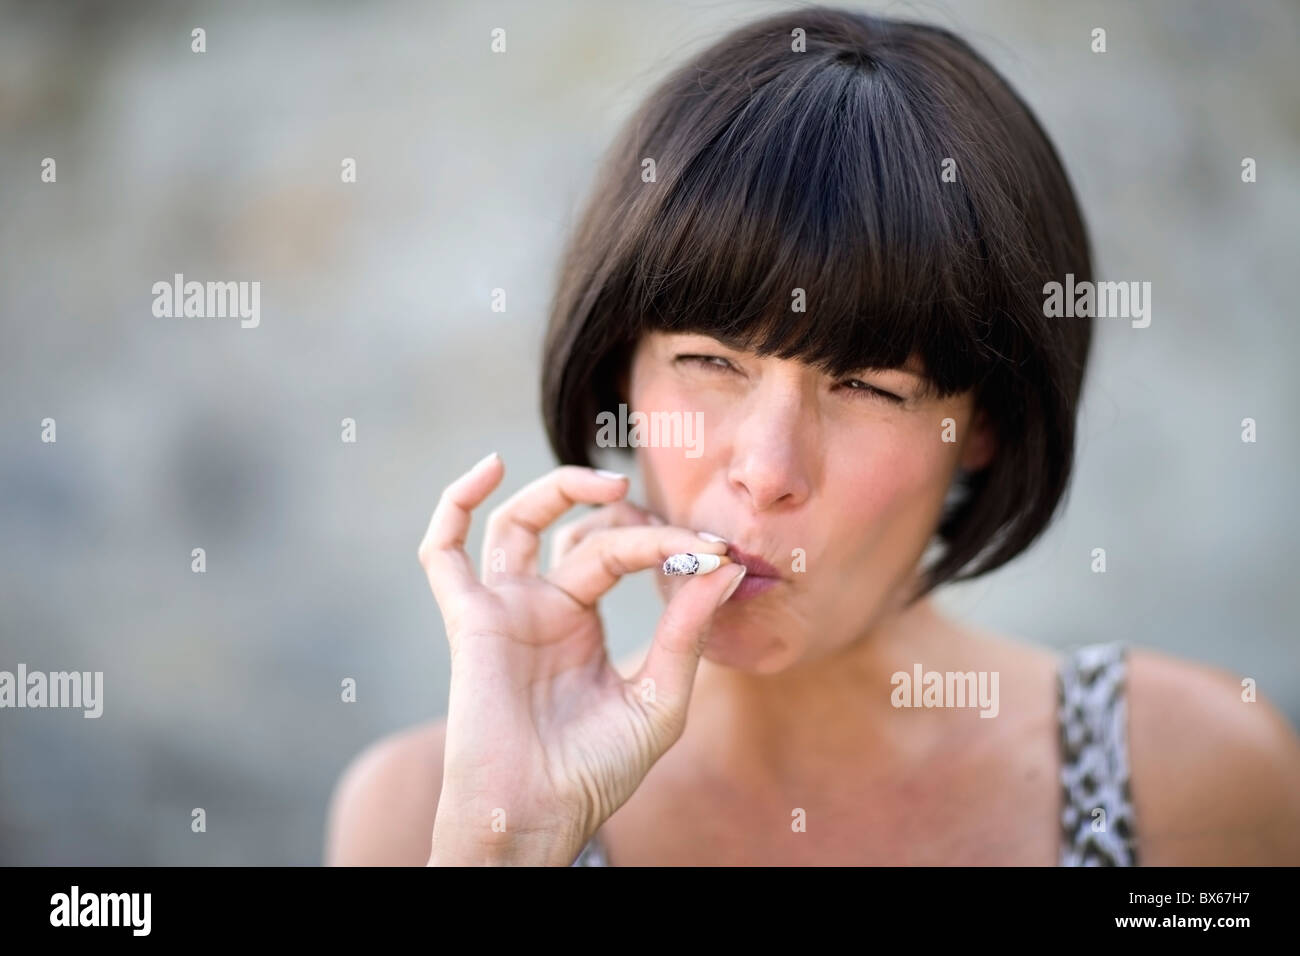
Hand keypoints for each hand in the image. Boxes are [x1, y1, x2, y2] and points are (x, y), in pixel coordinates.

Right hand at [418, 453, 744, 864]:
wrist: (539, 815)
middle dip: (631, 522)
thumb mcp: (660, 699)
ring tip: (611, 484)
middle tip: (676, 530)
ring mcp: (506, 608)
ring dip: (559, 489)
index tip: (717, 553)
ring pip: (520, 522)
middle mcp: (542, 606)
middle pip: (579, 532)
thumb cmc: (596, 771)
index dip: (666, 543)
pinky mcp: (471, 619)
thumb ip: (686, 632)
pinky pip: (444, 553)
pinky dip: (456, 505)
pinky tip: (489, 469)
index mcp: (582, 622)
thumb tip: (723, 567)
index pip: (621, 553)